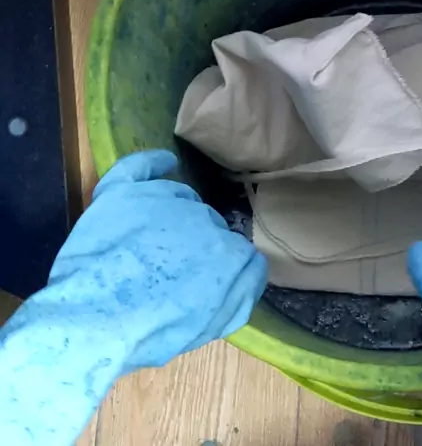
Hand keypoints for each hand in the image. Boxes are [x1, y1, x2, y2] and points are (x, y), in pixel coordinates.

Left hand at [0, 151, 266, 444]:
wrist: (96, 320)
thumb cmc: (155, 329)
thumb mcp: (213, 324)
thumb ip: (243, 292)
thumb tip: (254, 267)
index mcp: (228, 249)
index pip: (233, 249)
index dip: (217, 268)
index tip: (202, 284)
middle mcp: (202, 216)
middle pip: (206, 223)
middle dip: (196, 244)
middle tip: (174, 270)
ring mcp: (160, 199)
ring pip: (180, 197)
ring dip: (177, 214)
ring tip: (158, 241)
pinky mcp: (123, 193)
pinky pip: (141, 167)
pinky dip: (155, 163)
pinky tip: (167, 163)